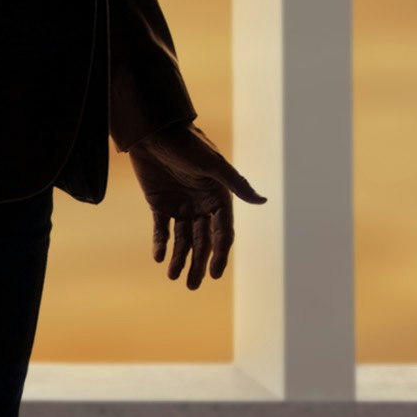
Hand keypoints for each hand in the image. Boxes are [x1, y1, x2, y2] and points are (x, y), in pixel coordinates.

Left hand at [126, 124, 262, 288]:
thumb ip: (235, 183)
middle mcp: (202, 205)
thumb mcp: (212, 163)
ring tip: (174, 277)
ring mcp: (181, 205)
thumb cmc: (186, 143)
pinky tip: (159, 257)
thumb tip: (263, 201)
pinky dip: (161, 243)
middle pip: (203, 242)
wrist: (153, 130)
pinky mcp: (160, 203)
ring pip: (183, 239)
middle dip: (198, 264)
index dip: (219, 254)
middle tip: (192, 286)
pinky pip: (162, 229)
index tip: (214, 274)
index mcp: (219, 197)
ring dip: (180, 259)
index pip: (222, 233)